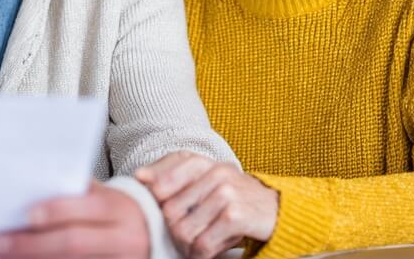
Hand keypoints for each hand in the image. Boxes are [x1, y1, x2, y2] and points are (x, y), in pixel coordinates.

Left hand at [0, 181, 149, 258]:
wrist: (150, 238)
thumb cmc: (116, 212)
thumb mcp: (105, 196)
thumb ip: (77, 191)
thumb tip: (35, 184)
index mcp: (120, 209)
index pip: (86, 209)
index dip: (55, 212)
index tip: (25, 214)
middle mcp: (123, 239)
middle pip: (74, 243)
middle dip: (33, 245)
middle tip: (1, 242)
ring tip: (7, 255)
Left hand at [134, 152, 278, 258]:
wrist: (275, 209)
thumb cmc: (233, 196)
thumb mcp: (206, 180)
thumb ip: (173, 176)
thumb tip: (139, 176)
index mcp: (202, 162)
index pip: (163, 177)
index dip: (155, 196)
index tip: (158, 207)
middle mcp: (214, 173)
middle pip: (169, 210)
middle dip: (173, 230)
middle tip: (181, 236)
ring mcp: (226, 193)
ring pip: (183, 230)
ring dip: (187, 246)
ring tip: (196, 244)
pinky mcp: (236, 216)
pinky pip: (202, 243)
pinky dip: (201, 254)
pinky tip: (208, 250)